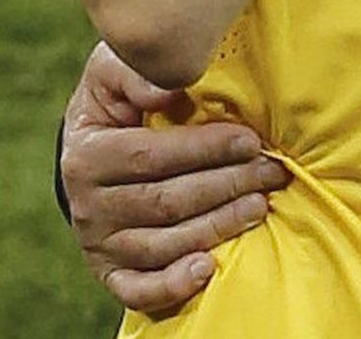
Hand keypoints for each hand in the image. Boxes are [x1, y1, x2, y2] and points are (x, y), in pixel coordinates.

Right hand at [62, 43, 289, 312]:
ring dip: (217, 226)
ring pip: (162, 244)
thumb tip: (167, 90)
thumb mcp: (115, 71)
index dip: (205, 150)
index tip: (250, 140)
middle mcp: (88, 206)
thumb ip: (137, 72)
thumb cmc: (119, 99)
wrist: (93, 145)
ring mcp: (99, 242)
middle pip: (165, 203)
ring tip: (260, 206)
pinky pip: (137, 289)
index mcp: (88, 156)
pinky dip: (171, 286)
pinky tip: (207, 269)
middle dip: (226, 186)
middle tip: (272, 171)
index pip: (151, 157)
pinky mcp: (110, 270)